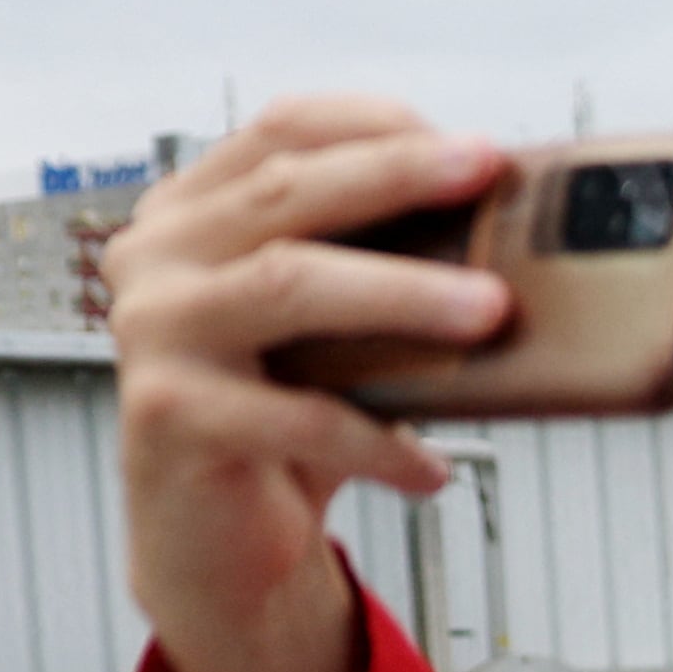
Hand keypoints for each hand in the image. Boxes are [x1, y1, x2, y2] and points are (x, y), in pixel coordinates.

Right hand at [106, 101, 513, 671]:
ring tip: (491, 309)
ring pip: (290, 283)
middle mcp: (159, 256)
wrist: (218, 542)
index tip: (473, 145)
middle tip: (488, 175)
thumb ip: (382, 275)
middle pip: (287, 191)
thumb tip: (517, 251)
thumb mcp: (337, 335)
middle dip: (397, 177)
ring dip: (403, 292)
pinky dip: (380, 442)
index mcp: (195, 212)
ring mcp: (154, 330)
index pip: (282, 131)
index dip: (378, 128)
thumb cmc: (285, 423)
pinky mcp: (169, 414)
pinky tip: (433, 467)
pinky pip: (299, 416)